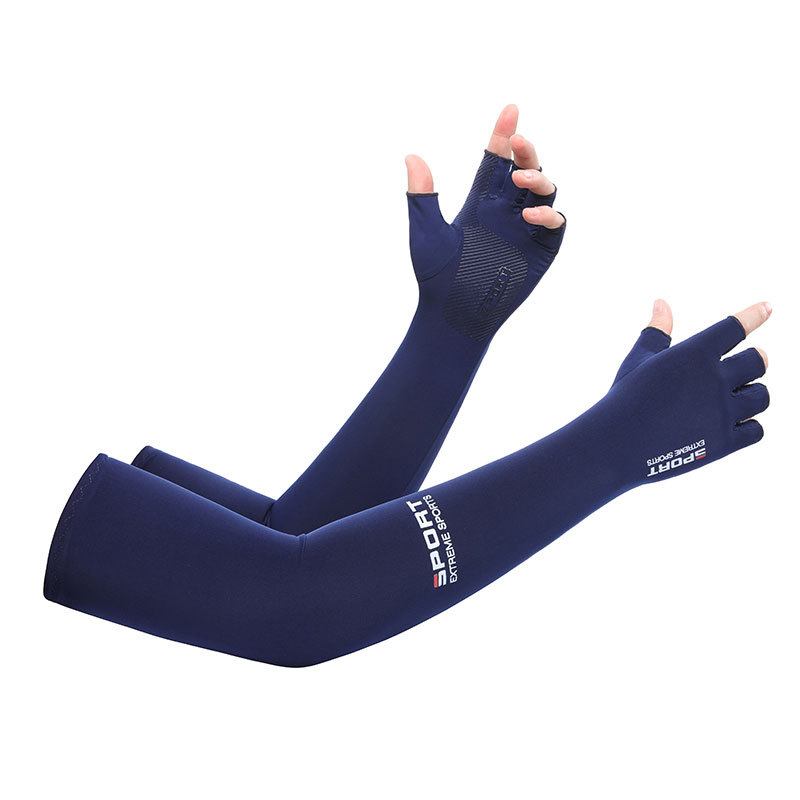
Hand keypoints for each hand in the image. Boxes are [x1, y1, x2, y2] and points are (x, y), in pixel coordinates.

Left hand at [404, 105, 565, 341]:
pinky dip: (550, 214)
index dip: (503, 135)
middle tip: (519, 142)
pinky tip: (532, 213)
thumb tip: (411, 156)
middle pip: (524, 169)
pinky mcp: (539, 251)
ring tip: (521, 179)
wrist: (452, 315)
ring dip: (538, 178)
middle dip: (526, 151)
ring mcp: (524, 230)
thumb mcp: (426, 233)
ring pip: (544, 191)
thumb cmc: (435, 277)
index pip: (494, 161)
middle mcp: (504, 212)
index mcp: (479, 203)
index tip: (511, 110)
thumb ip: (422, 196)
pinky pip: (555, 225)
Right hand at [607, 300, 770, 484]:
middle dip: (753, 362)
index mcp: (694, 354)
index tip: (767, 307)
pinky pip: (756, 430)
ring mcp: (722, 412)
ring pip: (762, 396)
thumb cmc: (623, 398)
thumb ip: (657, 332)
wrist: (614, 445)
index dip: (754, 315)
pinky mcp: (724, 443)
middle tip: (742, 367)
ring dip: (752, 395)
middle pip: (758, 362)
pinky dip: (749, 426)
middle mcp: (714, 380)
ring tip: (735, 398)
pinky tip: (732, 424)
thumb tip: (661, 303)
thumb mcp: (638, 361)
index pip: (735, 327)